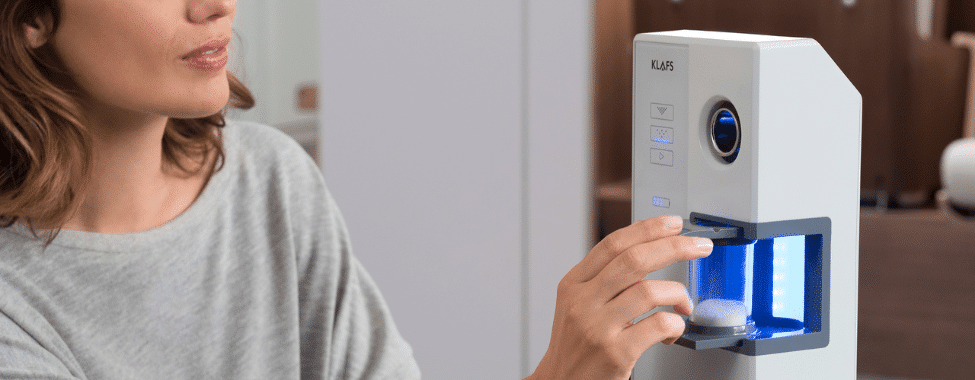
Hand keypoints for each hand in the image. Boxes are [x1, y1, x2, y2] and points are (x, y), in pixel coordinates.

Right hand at [526, 215, 712, 379]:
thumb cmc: (575, 346)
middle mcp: (583, 302)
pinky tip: (672, 331)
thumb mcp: (578, 304)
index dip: (647, 228)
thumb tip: (648, 250)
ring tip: (683, 304)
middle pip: (635, 260)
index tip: (673, 224)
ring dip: (679, 293)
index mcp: (573, 284)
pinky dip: (675, 325)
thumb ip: (604, 280)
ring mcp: (599, 327)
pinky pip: (659, 325)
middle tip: (700, 246)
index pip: (613, 245)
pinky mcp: (616, 353)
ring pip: (651, 291)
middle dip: (675, 247)